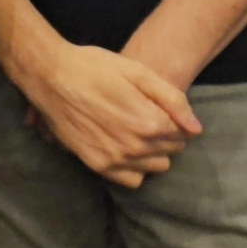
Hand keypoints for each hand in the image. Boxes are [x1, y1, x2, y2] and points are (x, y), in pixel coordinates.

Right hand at [24, 40, 202, 186]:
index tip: (157, 107)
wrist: (50, 75)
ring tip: (133, 131)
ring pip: (155, 167)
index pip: (183, 134)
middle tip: (144, 115)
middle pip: (171, 151)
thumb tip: (196, 129)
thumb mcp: (137, 72)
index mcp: (150, 122)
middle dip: (165, 135)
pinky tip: (123, 148)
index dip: (174, 119)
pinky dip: (133, 167)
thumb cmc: (95, 67)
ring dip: (151, 152)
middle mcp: (137, 146)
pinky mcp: (97, 165)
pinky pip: (131, 180)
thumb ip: (172, 100)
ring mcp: (116, 159)